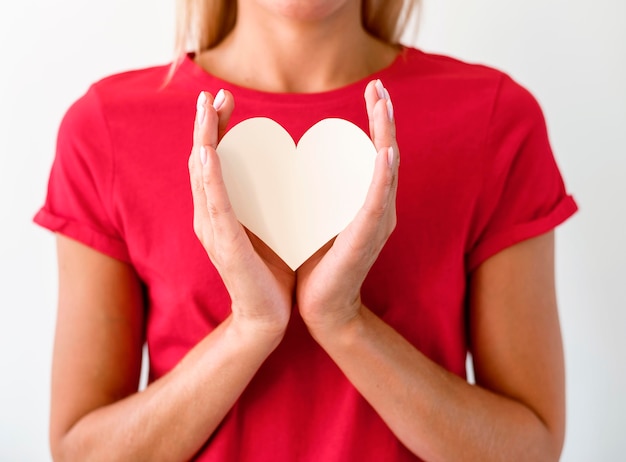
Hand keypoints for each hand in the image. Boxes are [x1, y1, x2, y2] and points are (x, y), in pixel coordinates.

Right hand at [189, 90, 294, 337]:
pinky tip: (208, 154)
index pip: (211, 160)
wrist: (266, 316)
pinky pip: (216, 207)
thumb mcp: (268, 227)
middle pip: (200, 162)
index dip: (214, 127)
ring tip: (207, 110)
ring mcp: (213, 232)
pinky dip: (211, 178)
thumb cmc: (270, 271)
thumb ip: (267, 202)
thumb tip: (286, 171)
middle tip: (213, 93)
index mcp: (217, 210)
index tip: (224, 98)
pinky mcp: (227, 248)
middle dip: (205, 125)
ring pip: (202, 178)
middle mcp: (207, 217)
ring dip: (203, 141)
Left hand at [296, 80, 398, 335]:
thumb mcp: (318, 219)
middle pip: (388, 155)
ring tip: (383, 105)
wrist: (321, 307)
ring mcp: (377, 224)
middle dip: (385, 119)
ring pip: (387, 173)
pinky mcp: (365, 240)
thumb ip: (319, 195)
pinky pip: (377, 204)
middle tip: (379, 87)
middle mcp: (381, 209)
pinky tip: (386, 152)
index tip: (373, 90)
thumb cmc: (316, 263)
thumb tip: (300, 166)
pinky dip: (383, 177)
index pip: (377, 153)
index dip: (378, 121)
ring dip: (387, 137)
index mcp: (370, 202)